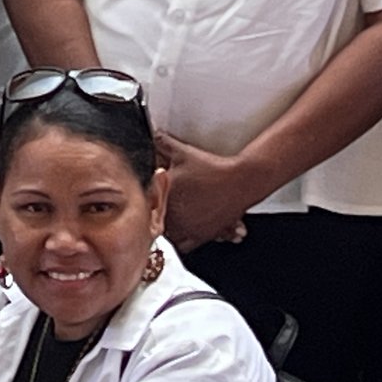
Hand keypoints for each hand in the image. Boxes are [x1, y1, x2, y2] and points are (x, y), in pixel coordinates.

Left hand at [155, 133, 252, 252]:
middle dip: (154, 218)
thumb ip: (163, 143)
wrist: (240, 181)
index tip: (143, 200)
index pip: (144, 205)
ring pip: (170, 238)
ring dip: (168, 232)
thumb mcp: (183, 152)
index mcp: (165, 197)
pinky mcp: (204, 235)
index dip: (142, 203)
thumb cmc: (212, 168)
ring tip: (170, 223)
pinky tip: (185, 231)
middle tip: (154, 212)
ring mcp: (189, 228)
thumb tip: (153, 135)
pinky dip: (184, 241)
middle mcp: (175, 217)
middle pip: (155, 225)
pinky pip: (186, 246)